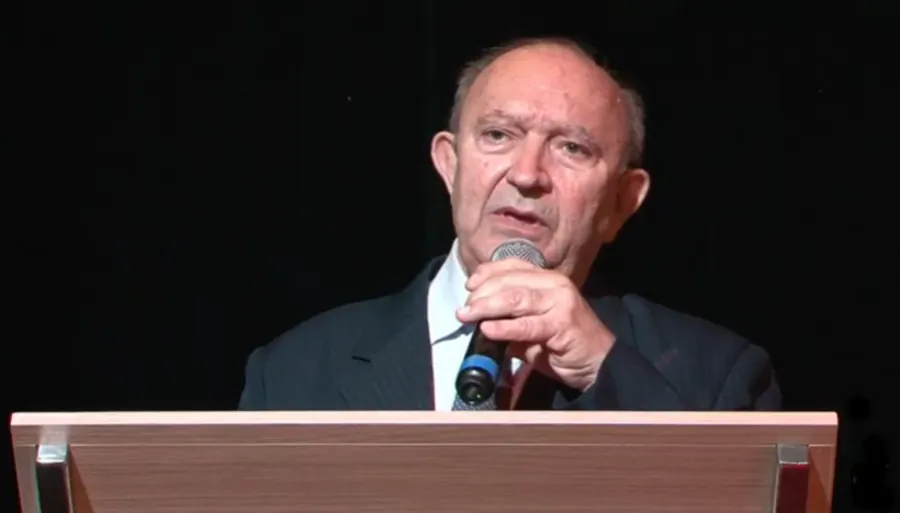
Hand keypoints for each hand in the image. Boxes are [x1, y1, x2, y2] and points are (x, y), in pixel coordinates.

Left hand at [456, 258, 615, 391]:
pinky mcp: (563, 323)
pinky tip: (488, 329)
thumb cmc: (564, 345)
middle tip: (463, 309)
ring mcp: (560, 302)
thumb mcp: (532, 328)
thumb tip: (479, 321)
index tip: (469, 285)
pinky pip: (527, 324)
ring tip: (467, 315)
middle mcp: (554, 284)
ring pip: (516, 297)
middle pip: (509, 281)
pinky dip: (505, 327)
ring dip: (487, 306)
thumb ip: (510, 320)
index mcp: (547, 279)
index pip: (512, 266)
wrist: (600, 362)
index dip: (487, 273)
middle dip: (481, 293)